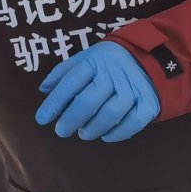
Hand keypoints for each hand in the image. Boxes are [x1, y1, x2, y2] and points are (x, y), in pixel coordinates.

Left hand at [35, 41, 159, 142]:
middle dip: (70, 120)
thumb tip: (43, 89)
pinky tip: (105, 135)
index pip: (70, 83)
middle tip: (61, 130)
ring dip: (93, 128)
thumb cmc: (108, 61)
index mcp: (94, 61)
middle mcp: (114, 74)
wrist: (149, 56)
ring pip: (110, 114)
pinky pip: (133, 123)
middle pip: (88, 101)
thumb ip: (63, 72)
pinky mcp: (149, 102)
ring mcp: (133, 88)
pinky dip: (117, 133)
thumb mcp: (85, 57)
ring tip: (83, 133)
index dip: (54, 103)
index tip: (42, 119)